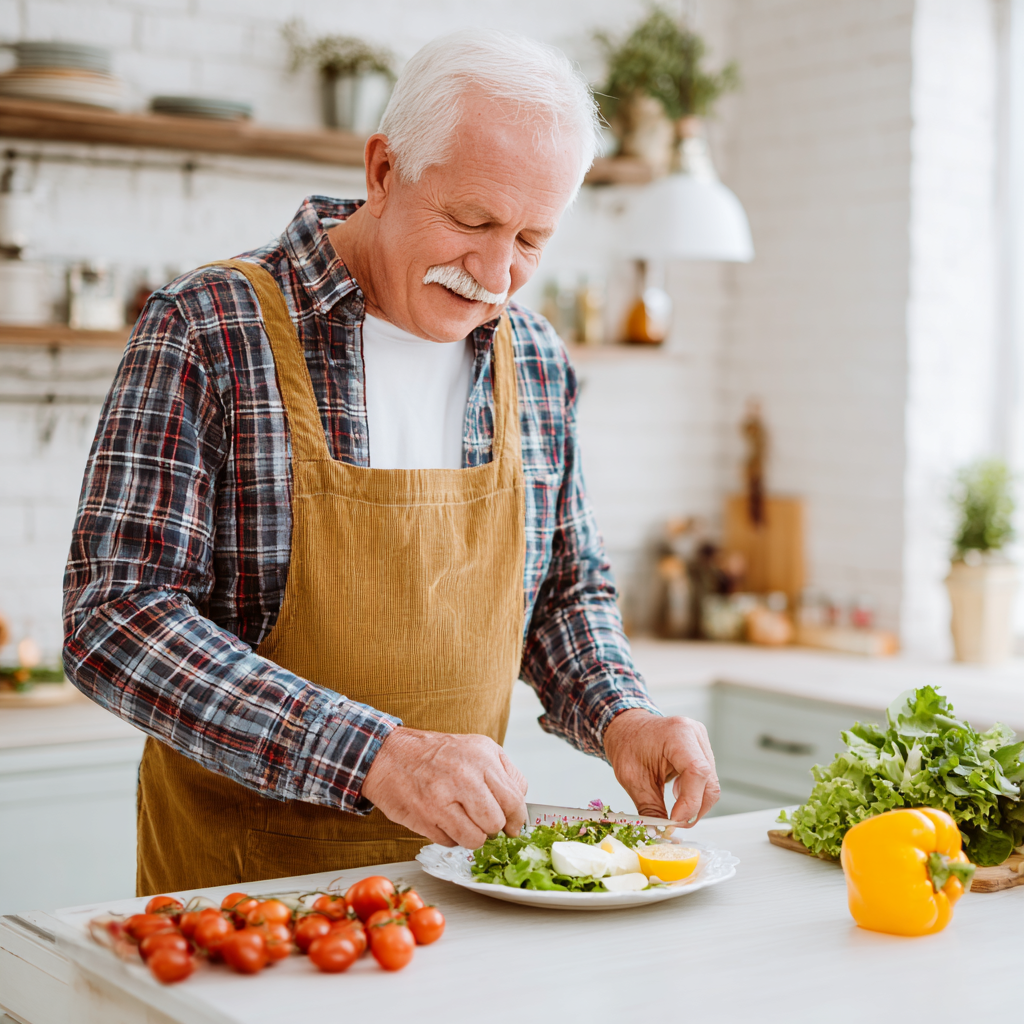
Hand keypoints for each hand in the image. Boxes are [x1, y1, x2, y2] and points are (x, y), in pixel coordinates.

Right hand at [361, 727, 527, 848]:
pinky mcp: (425, 818)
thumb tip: (520, 805)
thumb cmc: (436, 754)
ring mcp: (442, 799)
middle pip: (496, 823)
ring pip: (476, 839)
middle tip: (485, 822)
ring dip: (473, 836)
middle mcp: (464, 776)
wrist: (390, 756)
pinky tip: (444, 819)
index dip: (517, 819)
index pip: (514, 800)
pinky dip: (451, 837)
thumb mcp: (477, 748)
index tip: (514, 826)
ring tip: (463, 820)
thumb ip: (504, 773)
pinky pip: (452, 842)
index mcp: (482, 756)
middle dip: (493, 828)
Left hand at [603, 709, 719, 825]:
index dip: (690, 802)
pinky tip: (677, 792)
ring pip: (710, 785)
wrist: (627, 728)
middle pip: (709, 782)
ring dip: (694, 803)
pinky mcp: (703, 750)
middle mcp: (695, 734)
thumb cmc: (627, 744)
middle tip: (673, 824)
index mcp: (678, 733)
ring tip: (673, 806)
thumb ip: (649, 808)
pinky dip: (694, 794)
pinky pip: (707, 780)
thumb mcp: (632, 779)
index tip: (674, 821)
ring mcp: (702, 741)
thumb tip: (660, 833)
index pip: (697, 771)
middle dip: (693, 809)